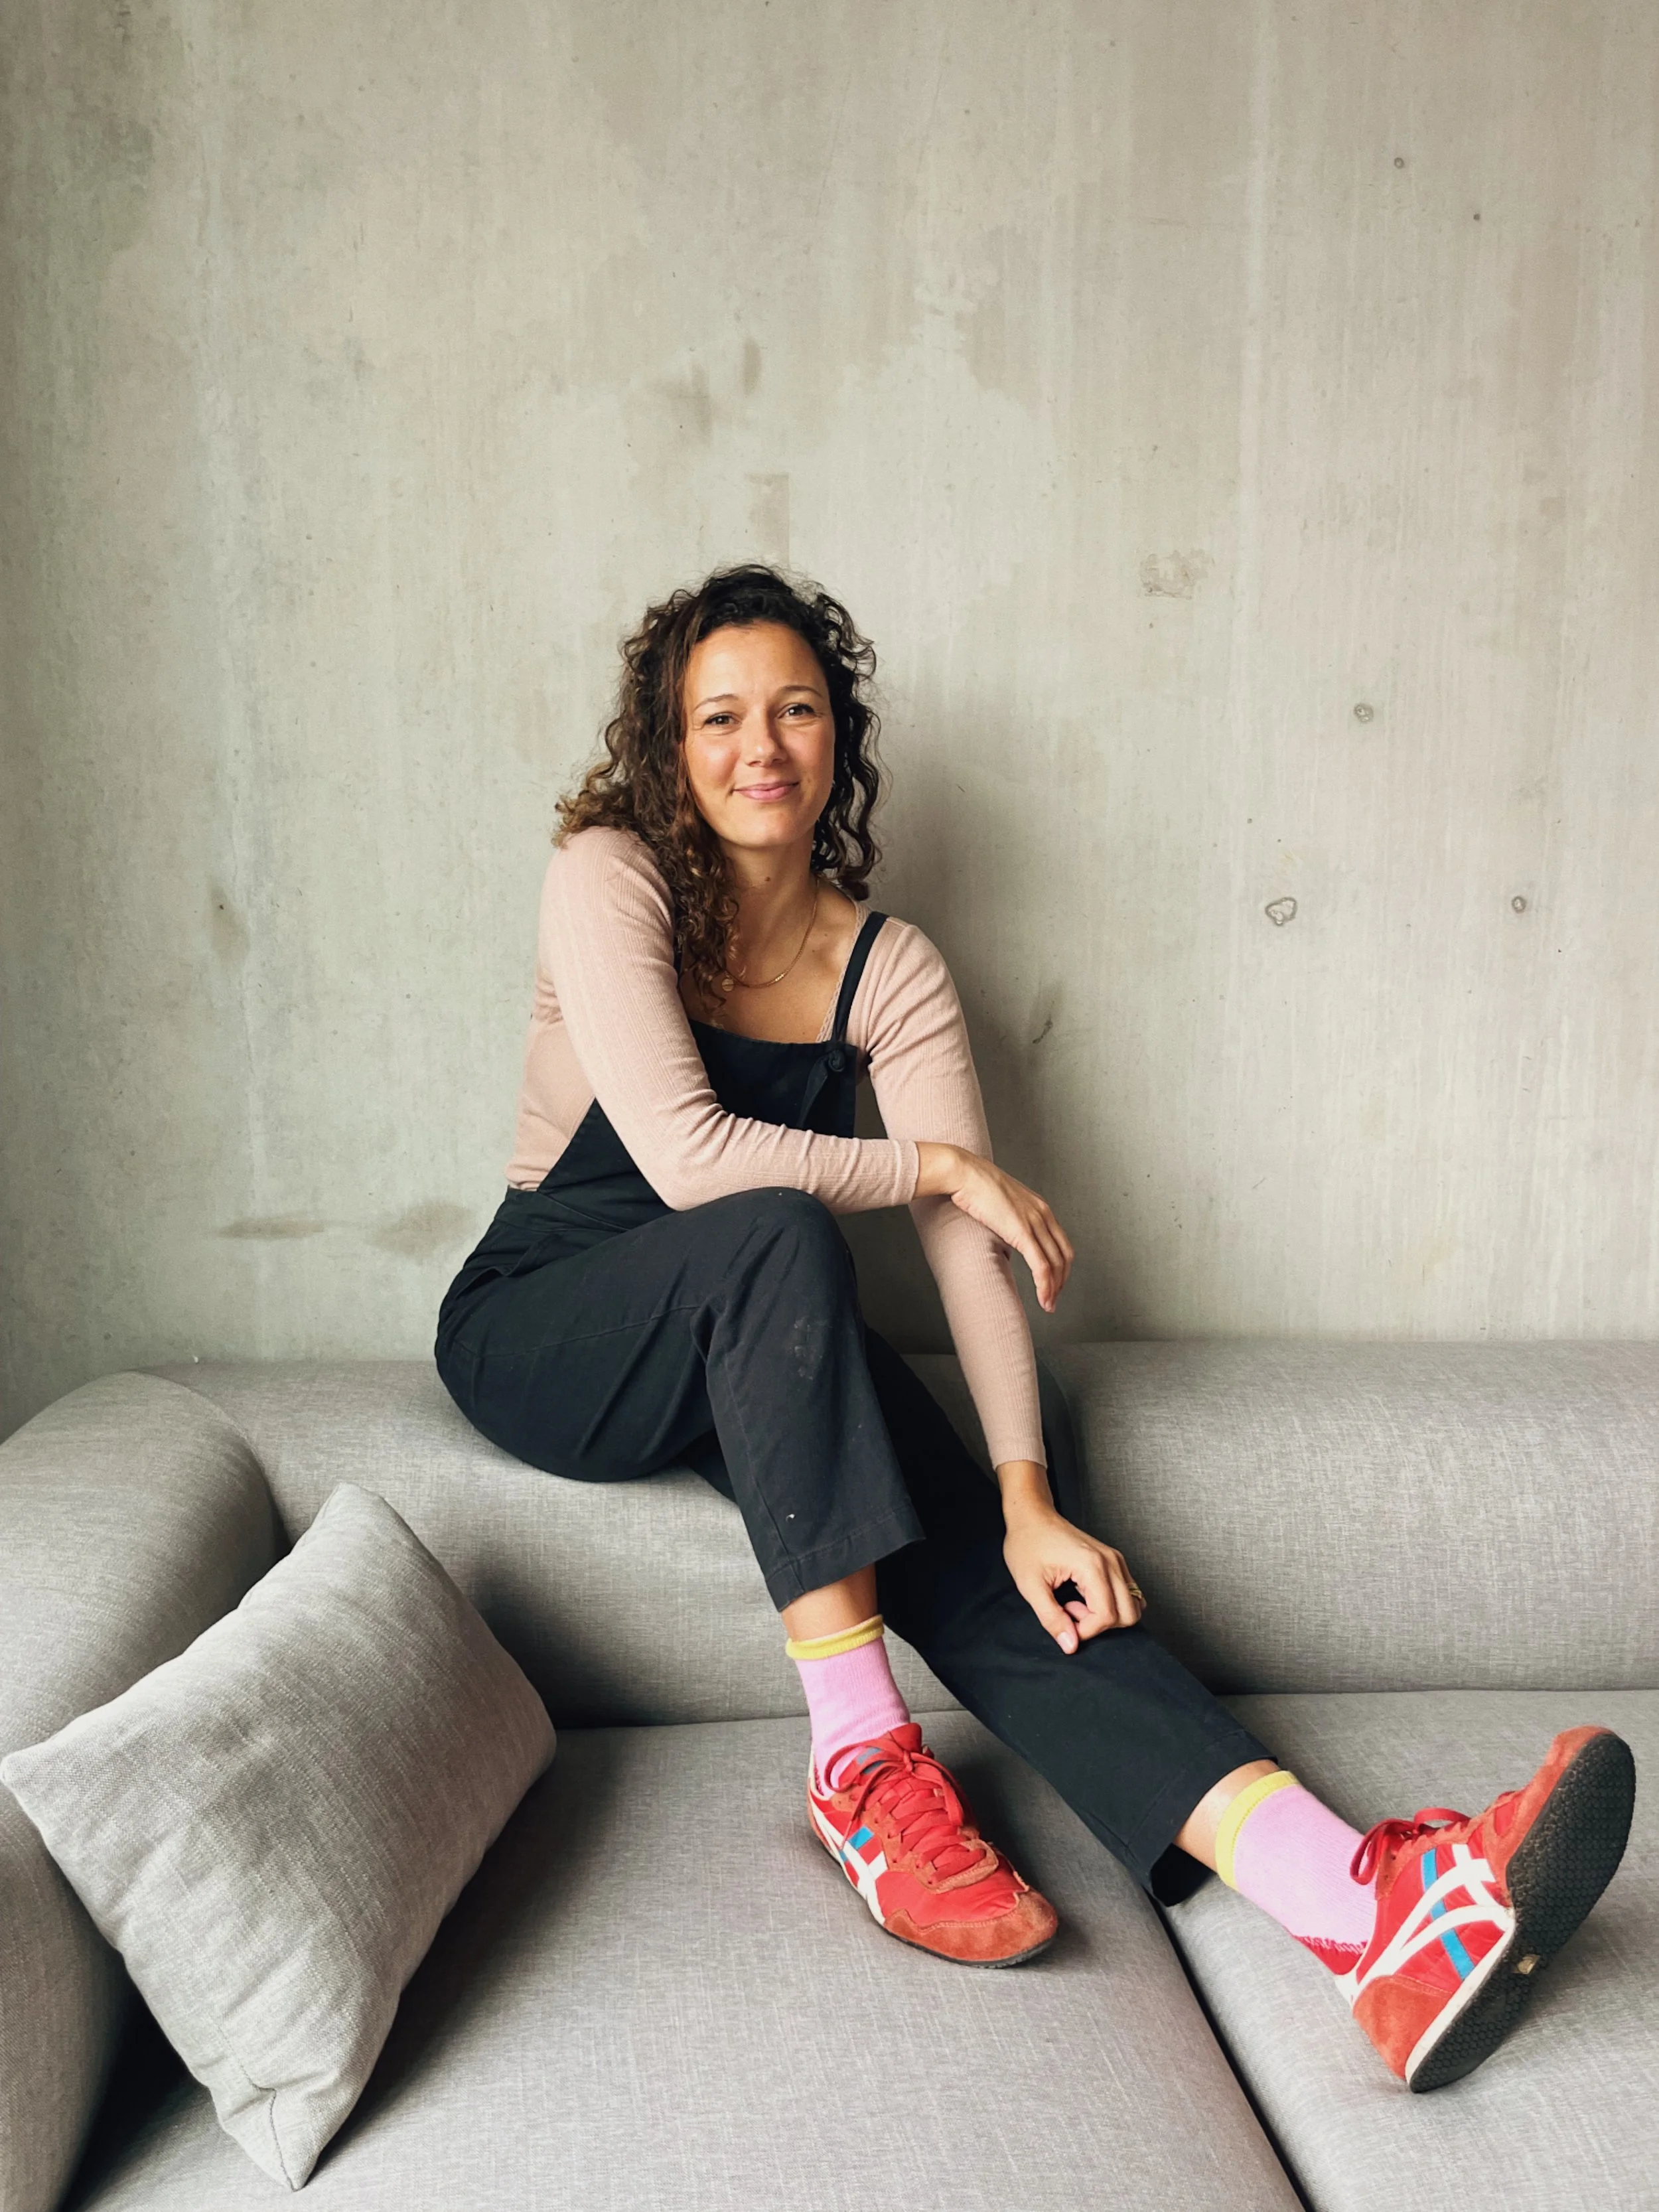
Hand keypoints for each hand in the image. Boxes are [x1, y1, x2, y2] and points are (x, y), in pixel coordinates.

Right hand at [914, 1144, 1074, 1311]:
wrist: (965, 1173)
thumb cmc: (975, 1186)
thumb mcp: (1002, 1203)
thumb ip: (1010, 1219)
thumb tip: (1006, 1233)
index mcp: (1040, 1208)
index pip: (1062, 1244)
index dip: (1062, 1268)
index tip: (1055, 1283)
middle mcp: (1043, 1214)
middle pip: (1063, 1256)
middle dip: (1061, 1282)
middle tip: (1053, 1300)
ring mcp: (1034, 1222)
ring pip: (1055, 1264)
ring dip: (1053, 1289)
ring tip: (1048, 1305)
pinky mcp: (1021, 1231)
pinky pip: (1040, 1265)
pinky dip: (1044, 1285)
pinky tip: (1042, 1298)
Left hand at [1001, 1500, 1144, 1654]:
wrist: (1032, 1516)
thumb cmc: (1027, 1544)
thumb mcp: (1030, 1585)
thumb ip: (1051, 1618)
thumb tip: (1070, 1645)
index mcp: (1092, 1566)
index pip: (1107, 1616)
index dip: (1085, 1630)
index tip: (1063, 1618)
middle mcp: (1111, 1562)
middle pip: (1129, 1614)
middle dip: (1100, 1624)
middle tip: (1070, 1610)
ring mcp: (1116, 1560)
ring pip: (1132, 1605)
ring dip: (1106, 1614)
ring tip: (1076, 1602)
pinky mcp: (1114, 1561)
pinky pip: (1127, 1593)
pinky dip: (1111, 1603)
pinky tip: (1085, 1596)